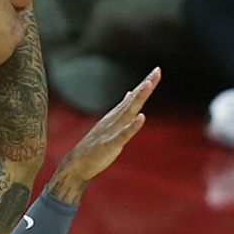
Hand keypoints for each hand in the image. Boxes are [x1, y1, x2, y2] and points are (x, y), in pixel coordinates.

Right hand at [53, 68, 158, 184]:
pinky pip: (123, 135)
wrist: (76, 163)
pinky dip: (132, 126)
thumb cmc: (95, 145)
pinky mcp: (110, 145)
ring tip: (148, 85)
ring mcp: (112, 131)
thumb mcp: (111, 123)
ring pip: (128, 112)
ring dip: (138, 98)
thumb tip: (130, 93)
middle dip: (145, 86)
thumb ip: (121, 109)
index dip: (145, 84)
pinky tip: (141, 117)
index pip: (133, 97)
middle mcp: (114, 119)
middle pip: (133, 100)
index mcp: (116, 115)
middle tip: (157, 71)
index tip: (156, 70)